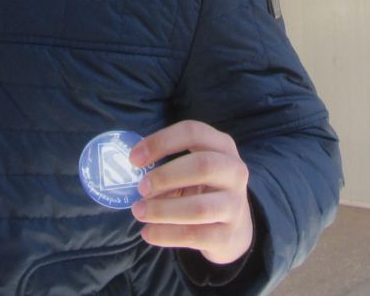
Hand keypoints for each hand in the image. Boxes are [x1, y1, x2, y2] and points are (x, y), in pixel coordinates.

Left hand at [129, 120, 252, 265]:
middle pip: (203, 166)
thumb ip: (168, 169)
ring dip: (162, 210)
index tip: (134, 159)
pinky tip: (148, 233)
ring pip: (199, 208)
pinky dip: (166, 235)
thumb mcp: (192, 170)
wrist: (234, 228)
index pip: (193, 132)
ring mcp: (236, 205)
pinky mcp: (228, 235)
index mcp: (222, 146)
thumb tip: (134, 178)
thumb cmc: (204, 190)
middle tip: (141, 188)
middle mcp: (235, 172)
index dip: (161, 142)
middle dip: (165, 177)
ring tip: (139, 212)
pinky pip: (194, 235)